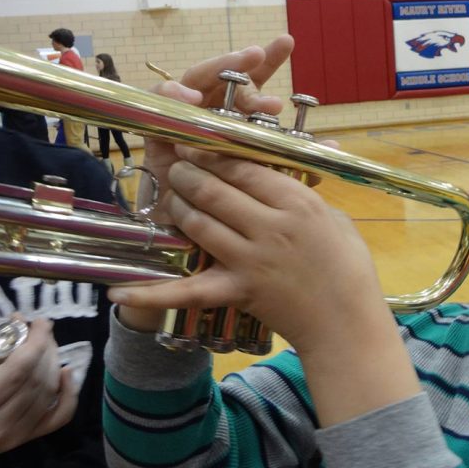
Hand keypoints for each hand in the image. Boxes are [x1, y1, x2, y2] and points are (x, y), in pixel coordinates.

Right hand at [0, 318, 79, 461]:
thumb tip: (22, 329)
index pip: (18, 370)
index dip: (35, 342)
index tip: (40, 322)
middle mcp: (1, 425)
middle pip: (36, 381)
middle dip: (45, 349)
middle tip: (41, 330)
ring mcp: (17, 436)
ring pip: (48, 394)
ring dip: (53, 364)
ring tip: (46, 345)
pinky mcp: (26, 440)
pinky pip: (59, 417)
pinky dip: (69, 394)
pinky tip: (66, 372)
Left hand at [109, 148, 385, 351]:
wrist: (347, 324)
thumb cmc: (350, 269)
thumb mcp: (335, 220)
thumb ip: (305, 196)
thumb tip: (281, 175)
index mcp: (298, 202)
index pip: (243, 165)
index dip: (213, 151)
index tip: (197, 142)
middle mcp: (271, 226)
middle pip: (214, 188)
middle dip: (188, 172)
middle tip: (177, 165)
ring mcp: (251, 259)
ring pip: (199, 223)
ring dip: (178, 205)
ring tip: (171, 196)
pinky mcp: (237, 291)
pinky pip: (187, 290)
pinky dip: (151, 293)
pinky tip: (119, 290)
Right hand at [137, 35, 294, 219]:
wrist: (192, 228)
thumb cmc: (231, 199)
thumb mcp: (266, 178)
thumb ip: (296, 161)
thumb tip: (333, 146)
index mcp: (240, 116)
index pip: (255, 82)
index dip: (269, 60)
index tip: (287, 41)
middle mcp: (213, 111)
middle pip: (226, 75)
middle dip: (244, 64)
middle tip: (261, 58)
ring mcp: (186, 115)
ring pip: (196, 79)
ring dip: (215, 70)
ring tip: (231, 69)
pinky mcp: (160, 125)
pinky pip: (160, 98)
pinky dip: (173, 93)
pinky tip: (191, 98)